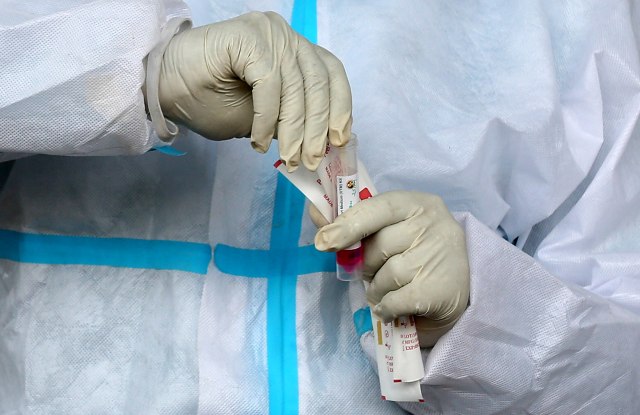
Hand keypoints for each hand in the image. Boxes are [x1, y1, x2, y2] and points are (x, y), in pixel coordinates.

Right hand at [158, 11, 351, 170]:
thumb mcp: (263, 118)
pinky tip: (259, 139)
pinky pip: (269, 84)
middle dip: (317, 127)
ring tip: (288, 157)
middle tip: (311, 159)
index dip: (340, 108)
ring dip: (293, 129)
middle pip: (318, 82)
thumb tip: (323, 143)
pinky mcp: (248, 37)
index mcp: (293, 50)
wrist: (164, 87)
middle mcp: (285, 36)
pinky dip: (267, 118)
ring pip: (296, 85)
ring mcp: (267, 32)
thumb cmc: (210, 101)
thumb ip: (292, 121)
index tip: (340, 140)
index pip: (330, 74)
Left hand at [314, 191, 469, 346]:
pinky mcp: (440, 290)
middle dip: (366, 264)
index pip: (377, 208)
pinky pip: (395, 301)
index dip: (348, 224)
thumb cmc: (415, 253)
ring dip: (376, 289)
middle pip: (379, 246)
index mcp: (417, 203)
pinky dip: (386, 308)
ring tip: (385, 290)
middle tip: (372, 271)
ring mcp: (439, 256)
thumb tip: (317, 216)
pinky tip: (391, 307)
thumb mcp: (390, 229)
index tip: (323, 241)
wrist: (460, 289)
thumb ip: (357, 223)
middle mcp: (433, 224)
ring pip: (386, 275)